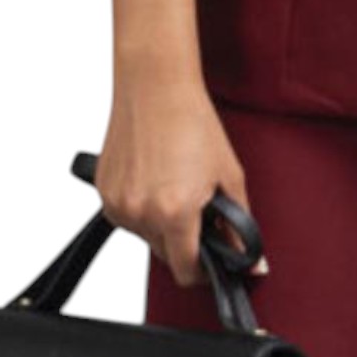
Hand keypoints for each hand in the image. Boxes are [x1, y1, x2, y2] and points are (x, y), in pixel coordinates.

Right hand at [95, 70, 267, 290]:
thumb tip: (253, 261)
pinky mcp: (104, 191)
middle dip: (184, 240)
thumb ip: (239, 223)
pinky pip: (127, 215)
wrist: (155, 86)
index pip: (187, 271)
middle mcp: (141, 213)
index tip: (212, 259)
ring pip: (145, 235)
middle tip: (197, 207)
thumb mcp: (228, 175)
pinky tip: (154, 176)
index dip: (204, 269)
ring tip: (174, 183)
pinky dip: (141, 206)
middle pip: (166, 254)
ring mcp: (118, 204)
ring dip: (161, 223)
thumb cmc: (193, 122)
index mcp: (174, 213)